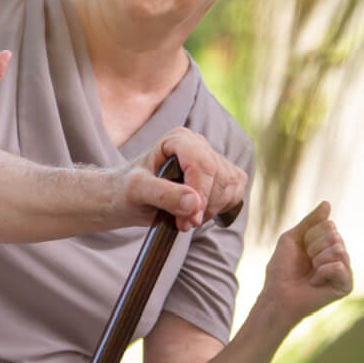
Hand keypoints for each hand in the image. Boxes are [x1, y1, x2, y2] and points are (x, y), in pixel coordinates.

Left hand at [122, 128, 247, 230]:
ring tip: (185, 218)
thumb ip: (163, 195)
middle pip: (219, 177)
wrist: (129, 198)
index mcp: (178, 139)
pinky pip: (235, 194)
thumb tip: (195, 203)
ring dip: (211, 210)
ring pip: (230, 187)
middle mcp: (199, 144)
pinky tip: (198, 213)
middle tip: (182, 223)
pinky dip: (221, 209)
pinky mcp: (223, 176)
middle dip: (204, 206)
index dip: (200, 194)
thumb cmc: (128, 190)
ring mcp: (213, 159)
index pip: (202, 165)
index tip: (190, 220)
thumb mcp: (136, 192)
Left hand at [261, 201, 352, 323]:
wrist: (278, 293)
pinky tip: (316, 281)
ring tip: (311, 272)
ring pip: (338, 249)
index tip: (301, 248)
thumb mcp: (293, 238)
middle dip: (313, 246)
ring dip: (317, 259)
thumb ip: (311, 221)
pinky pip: (339, 266)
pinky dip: (323, 271)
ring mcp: (345, 271)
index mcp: (328, 244)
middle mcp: (340, 256)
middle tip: (306, 262)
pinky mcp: (346, 285)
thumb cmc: (282, 267)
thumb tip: (327, 203)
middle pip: (334, 236)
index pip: (329, 225)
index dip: (309, 235)